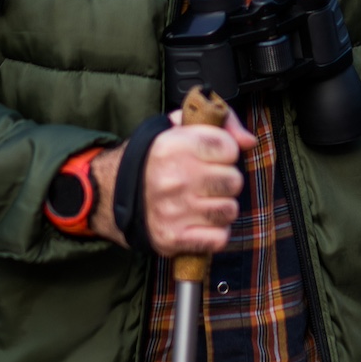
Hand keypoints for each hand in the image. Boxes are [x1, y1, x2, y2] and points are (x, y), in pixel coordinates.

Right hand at [120, 108, 256, 255]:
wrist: (111, 192)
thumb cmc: (153, 158)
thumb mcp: (177, 126)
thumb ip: (219, 123)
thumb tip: (249, 141)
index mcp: (174, 145)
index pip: (228, 147)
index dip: (226, 152)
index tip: (213, 156)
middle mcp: (174, 178)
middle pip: (233, 181)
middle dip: (226, 180)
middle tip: (209, 181)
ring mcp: (174, 210)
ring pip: (229, 210)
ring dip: (222, 207)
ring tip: (205, 201)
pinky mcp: (173, 238)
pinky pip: (218, 238)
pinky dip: (215, 233)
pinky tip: (202, 222)